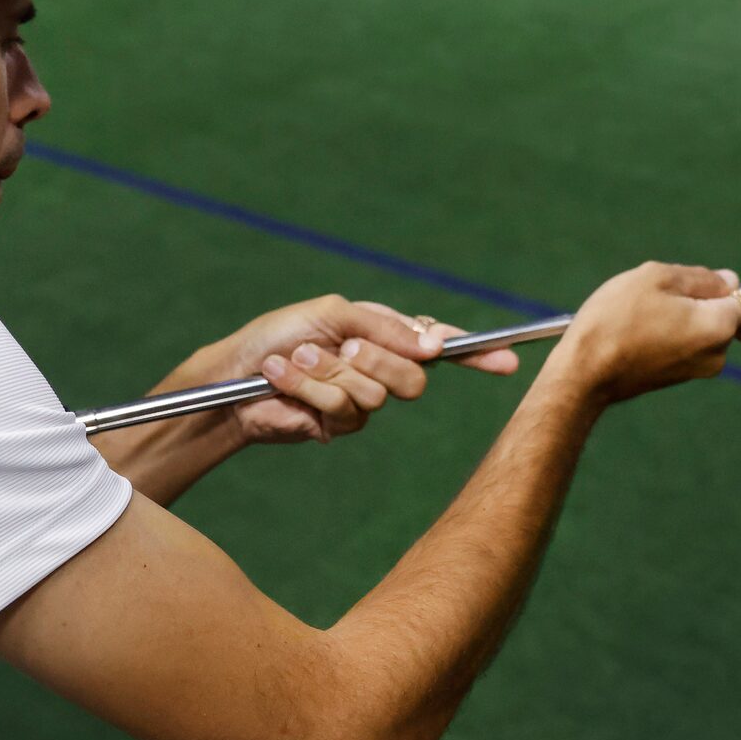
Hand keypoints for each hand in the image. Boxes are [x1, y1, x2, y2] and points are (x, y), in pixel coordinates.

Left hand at [224, 296, 522, 444]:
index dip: (475, 353)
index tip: (507, 359)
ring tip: (298, 362)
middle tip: (343, 349)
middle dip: (377, 361)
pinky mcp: (338, 426)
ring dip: (330, 374)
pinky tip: (286, 379)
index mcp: (383, 333)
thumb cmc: (278, 334)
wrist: (233, 375)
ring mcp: (361, 399)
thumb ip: (384, 326)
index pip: (439, 343)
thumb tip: (432, 342)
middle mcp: (379, 366)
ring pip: (377, 396)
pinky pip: (345, 412)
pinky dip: (313, 390)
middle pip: (415, 378)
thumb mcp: (333, 314)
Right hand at [548, 263, 740, 409]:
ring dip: (686, 314)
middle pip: (728, 314)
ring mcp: (696, 369)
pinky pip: (687, 343)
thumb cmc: (617, 320)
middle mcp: (716, 353)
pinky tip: (639, 326)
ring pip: (704, 328)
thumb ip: (700, 277)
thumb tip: (730, 283)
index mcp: (718, 326)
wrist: (583, 374)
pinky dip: (674, 330)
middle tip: (665, 290)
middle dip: (708, 298)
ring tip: (643, 310)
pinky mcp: (676, 377)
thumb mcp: (657, 278)